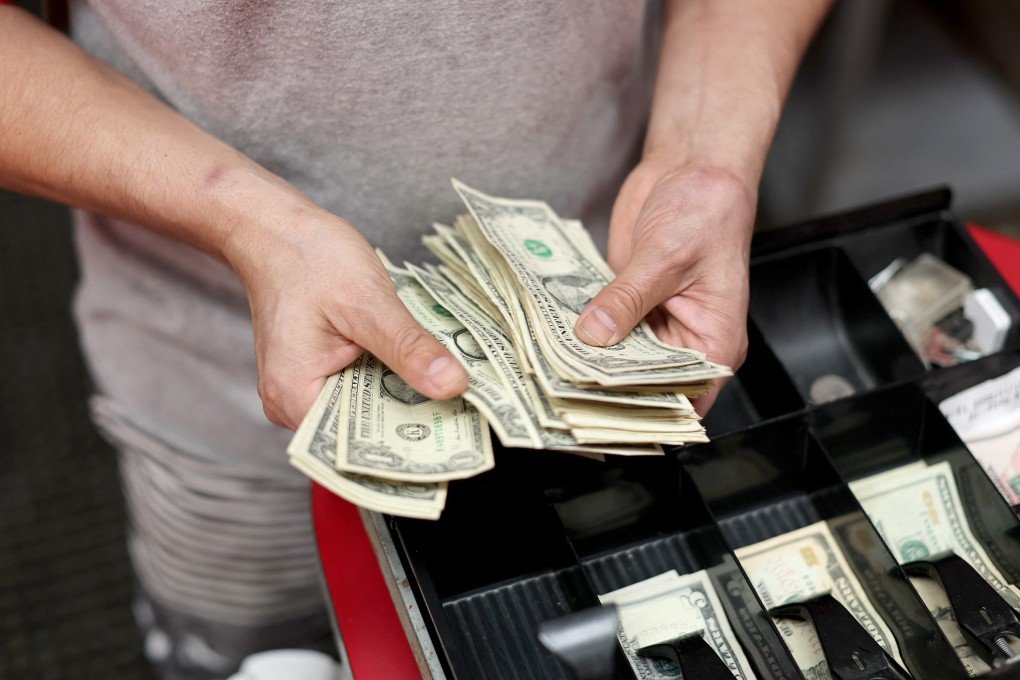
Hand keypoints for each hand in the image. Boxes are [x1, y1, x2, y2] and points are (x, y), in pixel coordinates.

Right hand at [227, 207, 467, 429]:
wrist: (276, 229)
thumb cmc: (307, 258)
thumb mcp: (367, 302)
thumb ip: (409, 347)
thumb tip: (452, 385)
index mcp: (295, 397)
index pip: (358, 446)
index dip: (408, 446)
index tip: (456, 442)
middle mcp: (294, 404)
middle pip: (364, 433)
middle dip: (414, 420)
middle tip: (470, 414)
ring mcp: (305, 390)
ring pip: (367, 409)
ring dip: (406, 398)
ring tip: (454, 393)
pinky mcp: (320, 374)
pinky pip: (361, 388)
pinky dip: (391, 379)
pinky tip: (423, 369)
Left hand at [575, 159, 754, 413]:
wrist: (692, 168)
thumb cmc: (706, 210)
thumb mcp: (666, 257)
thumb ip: (628, 298)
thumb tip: (594, 334)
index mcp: (713, 343)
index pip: (681, 400)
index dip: (645, 413)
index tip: (602, 415)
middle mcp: (684, 341)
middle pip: (643, 384)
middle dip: (605, 387)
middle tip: (562, 389)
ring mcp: (653, 324)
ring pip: (617, 358)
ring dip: (587, 359)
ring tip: (549, 366)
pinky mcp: (628, 304)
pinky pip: (602, 328)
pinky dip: (579, 331)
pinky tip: (551, 334)